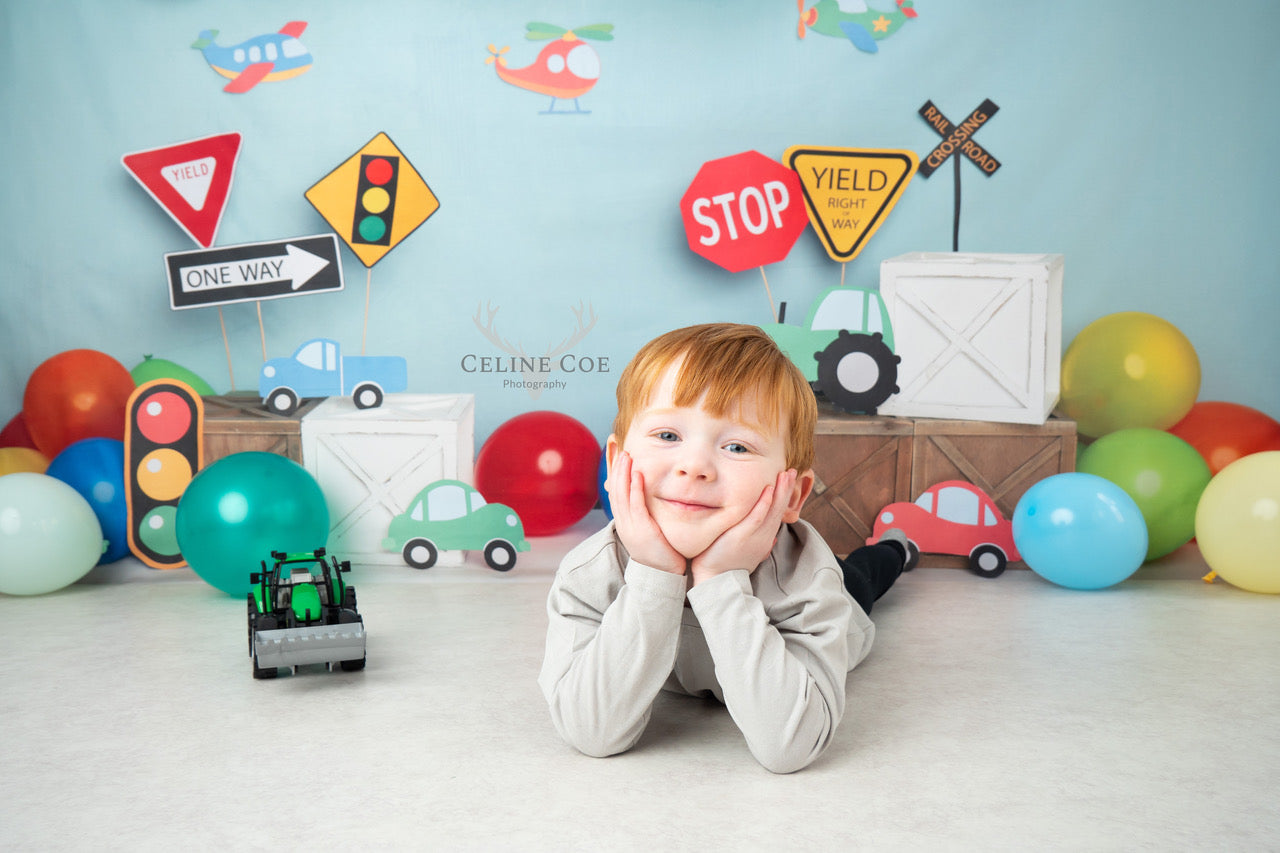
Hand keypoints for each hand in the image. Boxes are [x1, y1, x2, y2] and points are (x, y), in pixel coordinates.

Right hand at [607, 450, 686, 574]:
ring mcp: (630, 527)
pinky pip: (636, 506)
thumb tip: (648, 502)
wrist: (661, 577)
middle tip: (621, 450)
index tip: (618, 457)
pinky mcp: (642, 530)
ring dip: (624, 474)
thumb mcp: (648, 532)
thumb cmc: (660, 554)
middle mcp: (623, 523)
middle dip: (617, 469)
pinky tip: (637, 475)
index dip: (615, 474)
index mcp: (624, 523)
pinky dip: (635, 489)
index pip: (616, 493)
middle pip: (615, 490)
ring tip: (627, 456)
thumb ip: (646, 516)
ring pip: (622, 495)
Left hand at [689, 468, 795, 585]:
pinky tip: (768, 490)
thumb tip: (772, 541)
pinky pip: (756, 517)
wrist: (717, 581)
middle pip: (779, 508)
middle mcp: (764, 536)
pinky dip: (763, 503)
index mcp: (765, 538)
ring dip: (780, 491)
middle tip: (793, 471)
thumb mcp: (749, 554)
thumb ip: (761, 546)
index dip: (784, 496)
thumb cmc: (727, 567)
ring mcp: (754, 535)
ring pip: (772, 510)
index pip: (777, 513)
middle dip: (786, 488)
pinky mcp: (742, 536)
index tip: (788, 481)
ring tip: (786, 474)